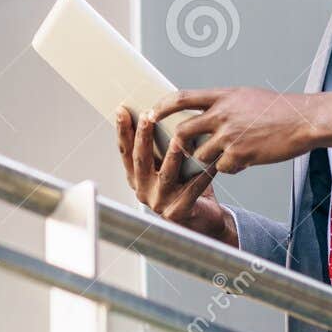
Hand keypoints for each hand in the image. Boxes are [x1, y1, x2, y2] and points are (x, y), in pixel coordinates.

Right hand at [115, 107, 237, 246]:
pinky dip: (202, 175)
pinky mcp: (178, 212)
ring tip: (176, 139)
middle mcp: (143, 191)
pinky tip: (210, 162)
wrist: (202, 220)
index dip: (122, 132)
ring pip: (165, 175)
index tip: (122, 111)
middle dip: (142, 137)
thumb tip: (167, 113)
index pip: (125, 152)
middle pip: (140, 160)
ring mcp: (159, 203)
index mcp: (137, 178)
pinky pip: (192, 189)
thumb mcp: (169, 165)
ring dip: (171, 156)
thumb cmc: (185, 187)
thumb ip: (163, 147)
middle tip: (146, 116)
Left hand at [152, 87, 331, 174]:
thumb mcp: (246, 97)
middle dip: (178, 144)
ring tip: (226, 154)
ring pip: (200, 154)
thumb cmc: (278, 110)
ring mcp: (230, 135)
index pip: (181, 98)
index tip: (150, 113)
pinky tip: (244, 161)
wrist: (304, 120)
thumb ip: (223, 104)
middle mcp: (221, 114)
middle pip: (183, 132)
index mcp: (222, 96)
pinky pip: (222, 167)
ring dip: (207, 159)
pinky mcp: (240, 155)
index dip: (162, 106)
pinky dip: (229, 168)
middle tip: (181, 150)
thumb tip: (204, 113)